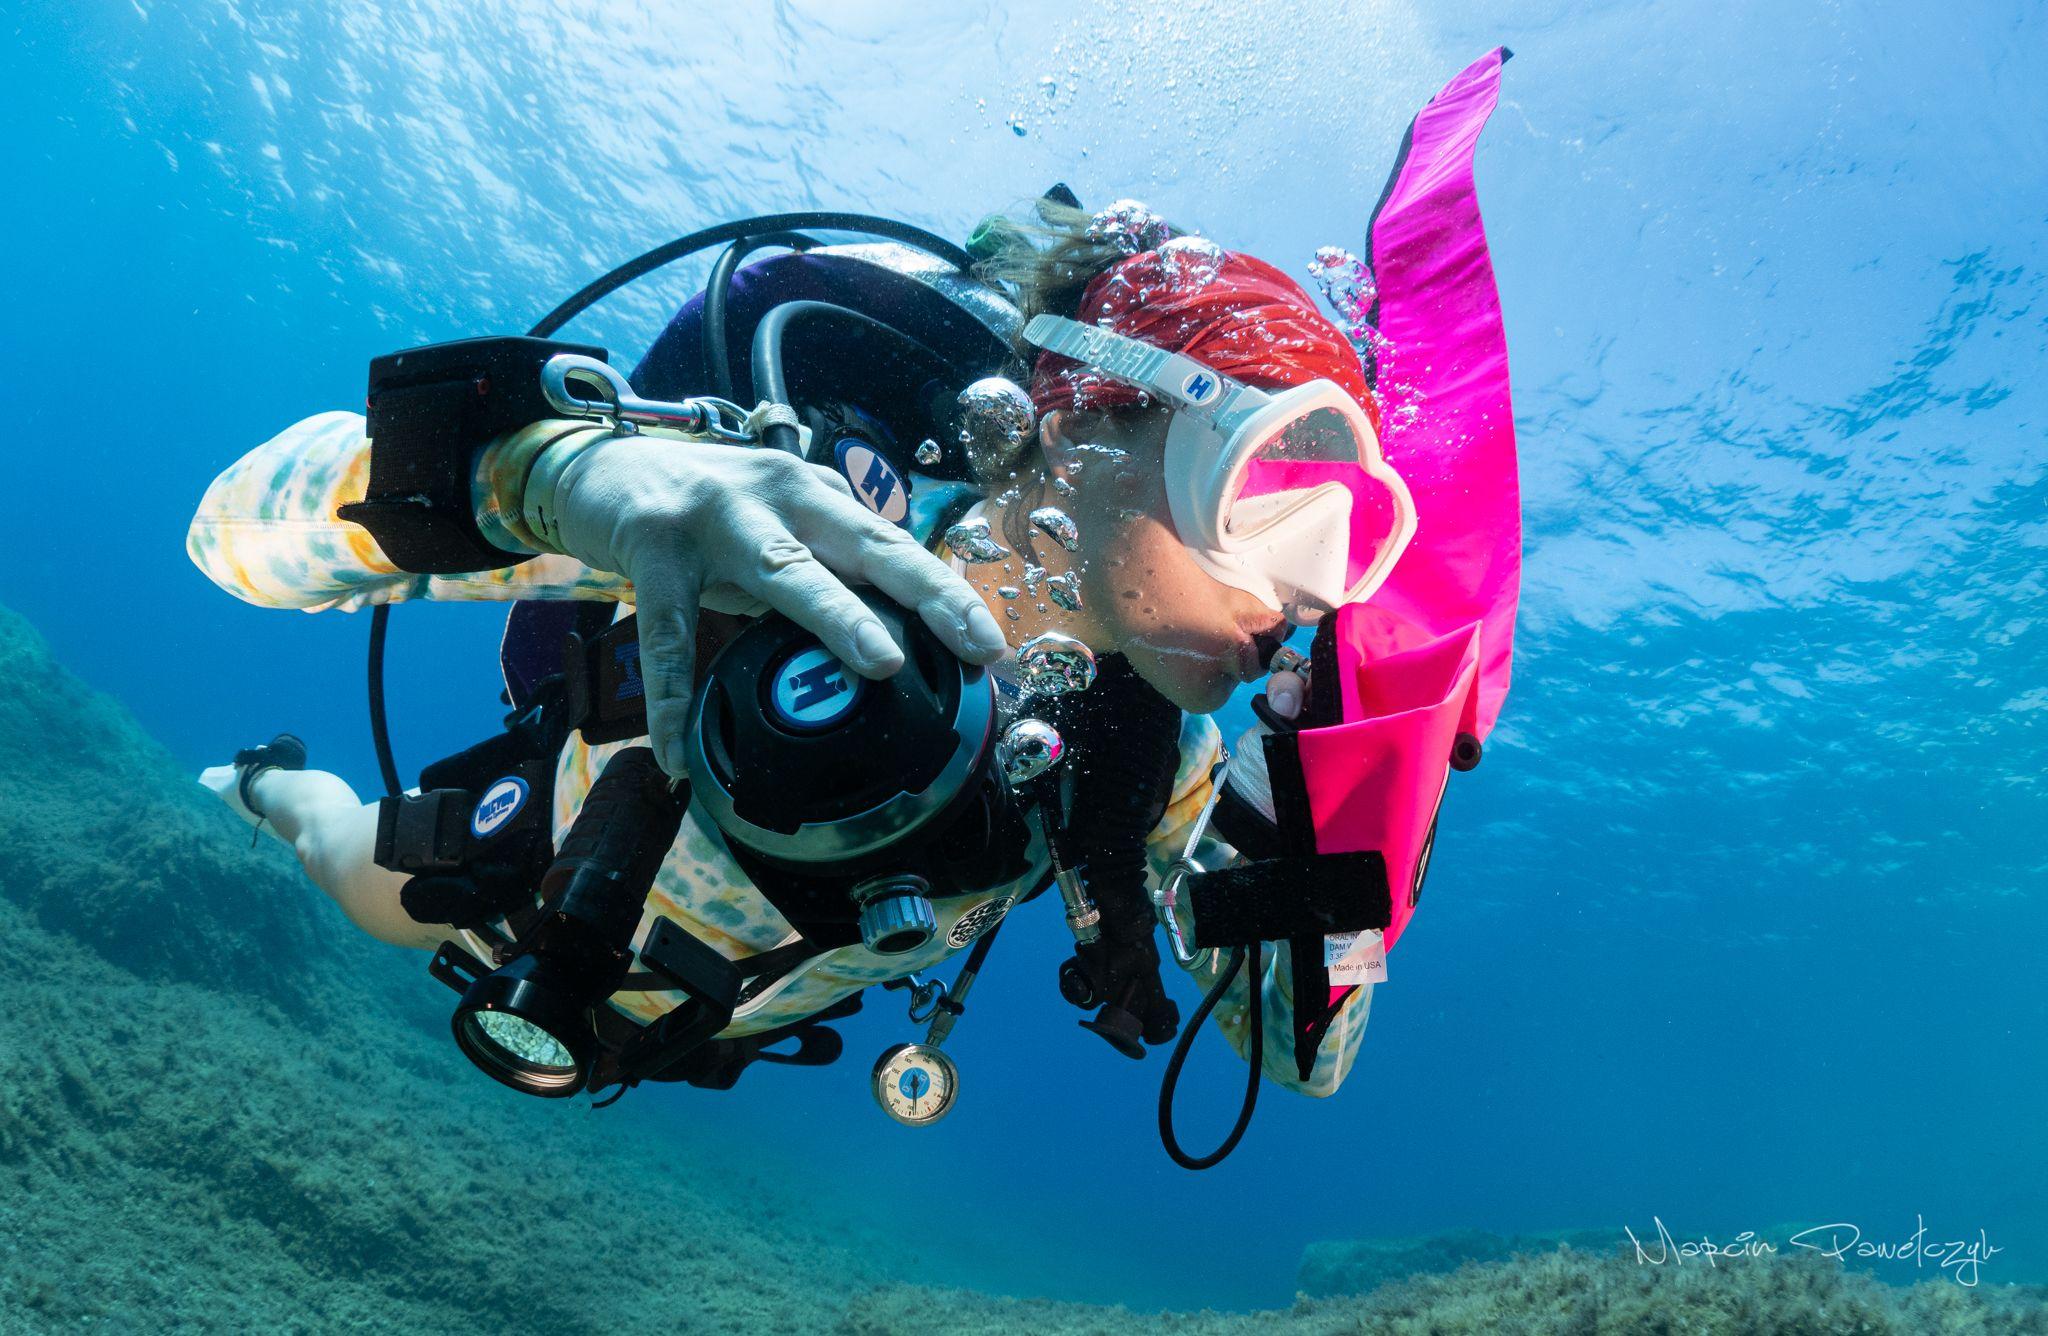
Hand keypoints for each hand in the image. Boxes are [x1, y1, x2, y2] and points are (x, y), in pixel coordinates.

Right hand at [550, 434, 1009, 775]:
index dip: (946, 594)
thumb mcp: (780, 530)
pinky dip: (671, 697)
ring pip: (785, 570)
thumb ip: (829, 572)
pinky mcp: (654, 545)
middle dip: (928, 593)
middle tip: (976, 643)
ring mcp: (717, 517)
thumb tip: (896, 645)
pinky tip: (675, 752)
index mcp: (819, 499)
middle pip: (868, 545)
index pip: (896, 546)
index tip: (992, 644)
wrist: (604, 466)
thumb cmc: (709, 513)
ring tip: (879, 661)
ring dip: (835, 613)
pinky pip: (668, 633)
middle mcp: (781, 496)